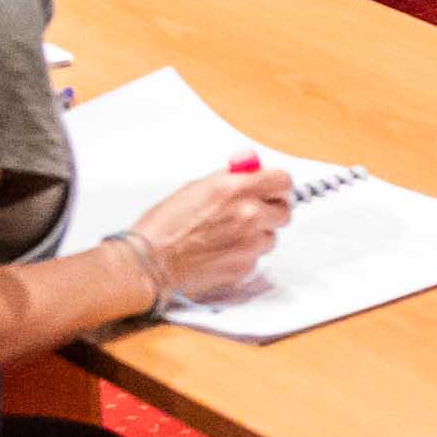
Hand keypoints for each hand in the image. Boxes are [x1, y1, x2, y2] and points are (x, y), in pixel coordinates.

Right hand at [123, 158, 290, 307]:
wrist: (152, 261)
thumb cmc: (165, 226)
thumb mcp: (196, 188)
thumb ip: (229, 179)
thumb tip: (250, 169)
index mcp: (235, 188)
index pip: (283, 181)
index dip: (279, 186)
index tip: (274, 190)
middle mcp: (248, 214)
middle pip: (284, 211)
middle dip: (271, 211)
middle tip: (254, 213)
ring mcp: (250, 243)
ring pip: (271, 236)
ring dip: (257, 235)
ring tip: (228, 236)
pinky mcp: (246, 266)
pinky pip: (257, 257)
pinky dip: (244, 254)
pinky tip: (221, 252)